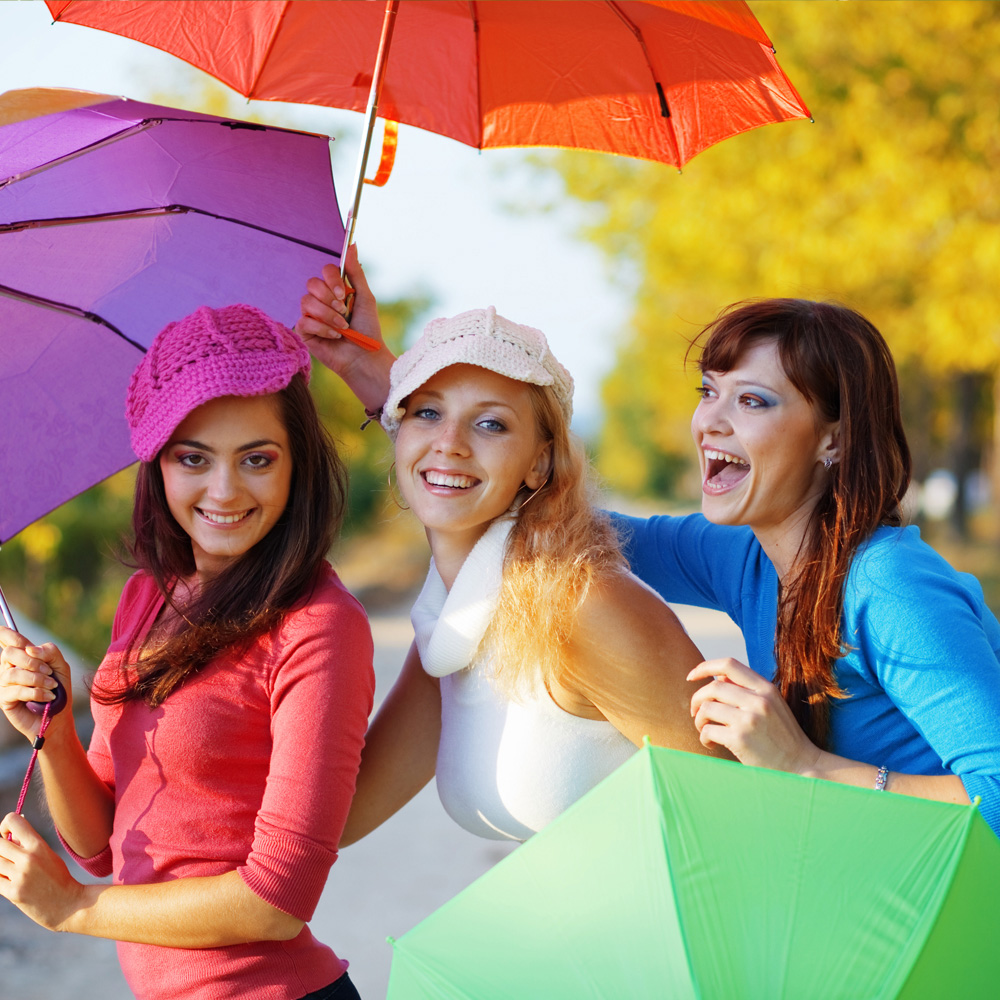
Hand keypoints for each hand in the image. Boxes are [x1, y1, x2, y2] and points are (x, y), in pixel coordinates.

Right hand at [0, 627, 72, 741]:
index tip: (14, 637)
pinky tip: (47, 697)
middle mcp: (9, 667)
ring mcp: (4, 683)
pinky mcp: (4, 699)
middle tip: (49, 672)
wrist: (59, 715)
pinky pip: (17, 690)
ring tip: (52, 687)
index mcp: (22, 656)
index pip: (7, 638)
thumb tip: (30, 648)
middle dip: (32, 662)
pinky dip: (36, 693)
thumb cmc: (59, 689)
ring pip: (13, 673)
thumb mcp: (61, 666)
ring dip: (38, 680)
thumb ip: (50, 652)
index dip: (7, 634)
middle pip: (9, 653)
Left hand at [0, 812, 84, 930]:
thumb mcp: (48, 855)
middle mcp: (28, 858)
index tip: (7, 836)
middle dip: (0, 849)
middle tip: (7, 856)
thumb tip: (11, 829)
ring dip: (0, 866)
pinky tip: (9, 882)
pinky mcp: (13, 892)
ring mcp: (20, 876)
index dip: (4, 826)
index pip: (13, 821)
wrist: (69, 905)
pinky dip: (0, 879)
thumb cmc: (58, 878)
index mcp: (39, 845)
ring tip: (10, 872)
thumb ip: (28, 843)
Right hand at [297, 244, 383, 368]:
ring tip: (343, 326)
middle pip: (312, 283)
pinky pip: (304, 320)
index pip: (325, 271)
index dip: (332, 279)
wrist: (364, 357)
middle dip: (329, 298)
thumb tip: (351, 243)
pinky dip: (323, 328)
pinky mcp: (304, 331)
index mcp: (335, 290)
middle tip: (344, 311)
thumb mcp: (364, 297)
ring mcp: (311, 315)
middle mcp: (321, 300)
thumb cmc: (367, 329)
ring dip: (328, 315)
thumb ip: (355, 272)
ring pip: (306, 301)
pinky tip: (334, 336)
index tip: (344, 293)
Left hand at [687, 658, 821, 774]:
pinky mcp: (740, 740)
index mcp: (766, 688)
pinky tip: (711, 743)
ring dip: (699, 719)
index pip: (729, 664)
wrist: (800, 766)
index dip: (705, 667)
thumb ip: (747, 689)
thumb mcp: (772, 704)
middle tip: (695, 712)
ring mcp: (749, 720)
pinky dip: (704, 737)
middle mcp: (758, 700)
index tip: (691, 676)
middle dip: (697, 699)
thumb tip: (717, 676)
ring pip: (707, 708)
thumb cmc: (782, 736)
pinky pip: (708, 730)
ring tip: (704, 729)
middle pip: (712, 687)